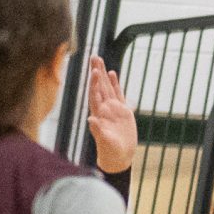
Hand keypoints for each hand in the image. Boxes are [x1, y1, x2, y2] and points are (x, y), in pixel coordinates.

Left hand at [84, 56, 137, 172]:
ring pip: (107, 87)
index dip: (94, 83)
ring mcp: (113, 109)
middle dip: (96, 71)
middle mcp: (104, 109)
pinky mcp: (122, 111)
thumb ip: (98, 131)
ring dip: (103, 74)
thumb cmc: (110, 151)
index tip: (95, 71)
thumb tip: (91, 120)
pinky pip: (117, 94)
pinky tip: (112, 74)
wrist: (119, 157)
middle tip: (94, 56)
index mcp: (99, 114)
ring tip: (100, 60)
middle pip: (99, 86)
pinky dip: (115, 84)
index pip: (95, 95)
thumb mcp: (105, 142)